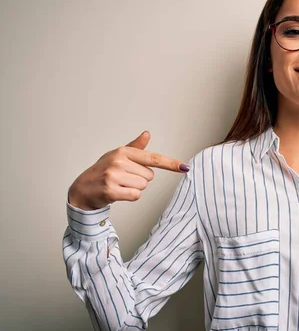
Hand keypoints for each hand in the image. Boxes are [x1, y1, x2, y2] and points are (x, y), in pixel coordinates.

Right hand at [68, 131, 189, 209]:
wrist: (82, 189)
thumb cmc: (103, 170)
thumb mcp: (118, 156)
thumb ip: (135, 147)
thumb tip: (147, 134)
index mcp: (123, 152)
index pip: (153, 158)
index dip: (171, 164)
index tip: (184, 167)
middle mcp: (119, 161)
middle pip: (149, 176)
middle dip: (139, 179)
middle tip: (123, 178)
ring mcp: (114, 176)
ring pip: (143, 186)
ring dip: (134, 188)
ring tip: (119, 185)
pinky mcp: (111, 191)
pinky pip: (135, 196)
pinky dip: (129, 196)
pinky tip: (118, 193)